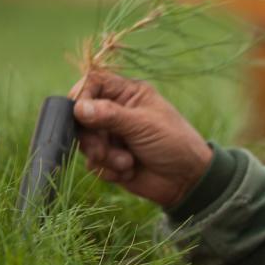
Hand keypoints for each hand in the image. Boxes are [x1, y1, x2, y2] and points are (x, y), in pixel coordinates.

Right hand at [69, 70, 212, 207]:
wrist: (186, 180)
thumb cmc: (173, 142)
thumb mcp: (142, 125)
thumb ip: (109, 115)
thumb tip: (78, 108)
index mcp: (128, 94)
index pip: (93, 84)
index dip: (81, 96)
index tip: (78, 113)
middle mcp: (116, 112)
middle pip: (82, 116)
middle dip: (91, 137)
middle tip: (102, 151)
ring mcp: (112, 136)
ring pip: (86, 142)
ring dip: (103, 156)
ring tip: (126, 163)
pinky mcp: (110, 159)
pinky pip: (93, 164)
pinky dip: (108, 170)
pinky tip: (128, 172)